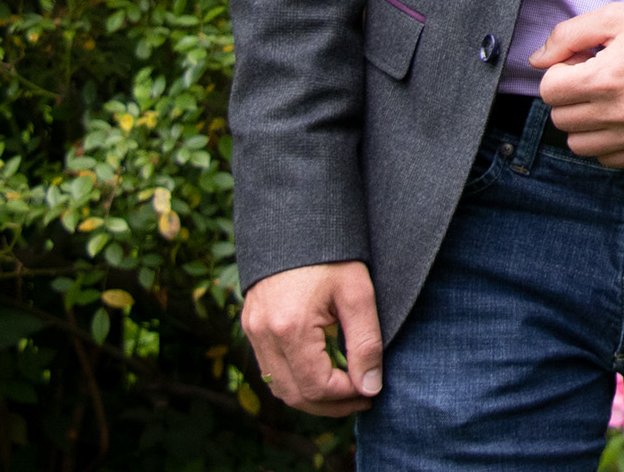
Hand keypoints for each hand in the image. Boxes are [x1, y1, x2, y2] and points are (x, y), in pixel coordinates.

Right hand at [240, 261, 382, 416]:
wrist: (296, 219)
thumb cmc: (333, 254)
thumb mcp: (358, 294)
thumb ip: (366, 343)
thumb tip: (370, 387)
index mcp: (290, 327)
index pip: (316, 386)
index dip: (346, 396)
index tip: (372, 390)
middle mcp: (263, 334)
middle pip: (294, 395)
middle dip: (330, 404)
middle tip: (363, 397)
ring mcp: (252, 331)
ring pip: (278, 386)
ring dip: (311, 397)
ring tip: (345, 390)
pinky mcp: (250, 325)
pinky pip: (270, 368)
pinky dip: (295, 380)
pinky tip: (322, 373)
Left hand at [530, 4, 623, 164]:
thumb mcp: (616, 17)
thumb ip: (568, 35)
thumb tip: (537, 60)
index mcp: (604, 78)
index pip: (549, 90)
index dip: (560, 71)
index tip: (581, 63)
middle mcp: (617, 112)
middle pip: (560, 118)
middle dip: (569, 96)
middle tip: (593, 78)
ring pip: (578, 144)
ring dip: (583, 123)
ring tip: (604, 101)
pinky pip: (606, 159)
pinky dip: (605, 142)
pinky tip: (620, 118)